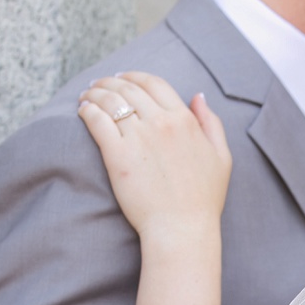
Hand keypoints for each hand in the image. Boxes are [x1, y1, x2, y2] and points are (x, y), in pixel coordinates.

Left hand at [78, 71, 231, 239]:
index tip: (122, 77)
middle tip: (98, 84)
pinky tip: (83, 111)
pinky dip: (87, 111)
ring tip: (86, 95)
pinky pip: (97, 121)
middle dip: (109, 81)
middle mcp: (161, 123)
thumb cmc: (203, 199)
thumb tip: (198, 96)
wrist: (182, 228)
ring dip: (95, 92)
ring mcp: (138, 137)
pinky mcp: (117, 155)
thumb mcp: (221, 157)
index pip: (154, 83)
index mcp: (184, 120)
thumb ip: (211, 123)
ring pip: (110, 100)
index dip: (134, 76)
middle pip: (128, 88)